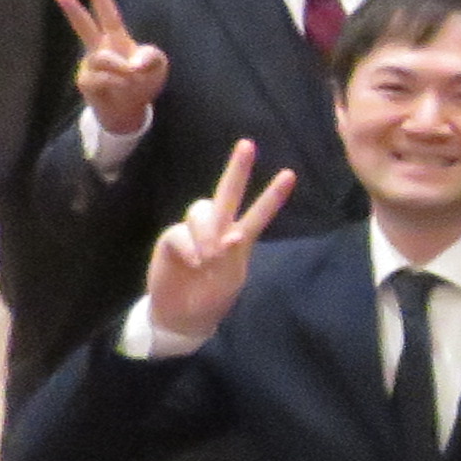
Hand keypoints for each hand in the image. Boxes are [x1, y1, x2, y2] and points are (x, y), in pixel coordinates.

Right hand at [55, 0, 168, 135]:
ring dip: (122, 70)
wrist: (129, 111)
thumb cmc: (143, 82)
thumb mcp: (158, 67)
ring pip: (104, 59)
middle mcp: (99, 49)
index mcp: (117, 39)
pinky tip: (120, 90)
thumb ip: (151, 56)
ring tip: (131, 79)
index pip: (108, 14)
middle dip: (74, 11)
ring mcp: (90, 65)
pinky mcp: (85, 81)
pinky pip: (104, 78)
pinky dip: (118, 84)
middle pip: (85, 26)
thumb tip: (132, 62)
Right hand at [139, 138, 293, 343]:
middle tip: (248, 145)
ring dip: (207, 232)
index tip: (289, 175)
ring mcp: (192, 232)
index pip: (258, 213)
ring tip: (209, 257)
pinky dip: (189, 247)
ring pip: (201, 210)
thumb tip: (228, 237)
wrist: (183, 316)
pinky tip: (194, 263)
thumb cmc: (212, 297)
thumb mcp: (230, 280)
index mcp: (238, 238)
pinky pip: (179, 233)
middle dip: (237, 169)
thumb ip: (232, 257)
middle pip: (227, 193)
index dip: (273, 196)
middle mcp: (217, 229)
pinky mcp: (171, 240)